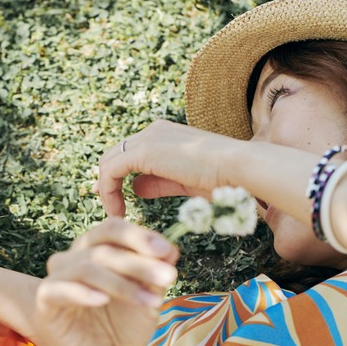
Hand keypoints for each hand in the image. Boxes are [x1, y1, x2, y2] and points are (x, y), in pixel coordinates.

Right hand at [36, 218, 177, 345]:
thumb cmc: (127, 326)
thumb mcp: (149, 294)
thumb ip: (156, 269)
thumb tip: (170, 247)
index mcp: (93, 250)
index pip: (112, 229)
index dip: (139, 236)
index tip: (168, 253)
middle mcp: (71, 260)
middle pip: (102, 247)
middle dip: (139, 262)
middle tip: (169, 277)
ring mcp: (55, 280)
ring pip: (86, 267)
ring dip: (123, 283)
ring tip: (153, 302)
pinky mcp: (44, 305)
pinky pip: (57, 290)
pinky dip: (82, 292)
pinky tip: (103, 300)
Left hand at [95, 120, 241, 216]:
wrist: (240, 168)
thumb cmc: (223, 179)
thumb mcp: (184, 182)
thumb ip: (158, 182)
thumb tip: (137, 188)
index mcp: (164, 134)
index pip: (129, 152)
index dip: (117, 176)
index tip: (115, 200)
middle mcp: (153, 131)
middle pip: (115, 154)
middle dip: (106, 181)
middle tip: (110, 208)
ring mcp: (148, 139)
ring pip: (108, 161)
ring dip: (107, 190)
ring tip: (114, 214)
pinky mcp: (145, 152)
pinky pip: (111, 170)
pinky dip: (108, 191)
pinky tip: (118, 212)